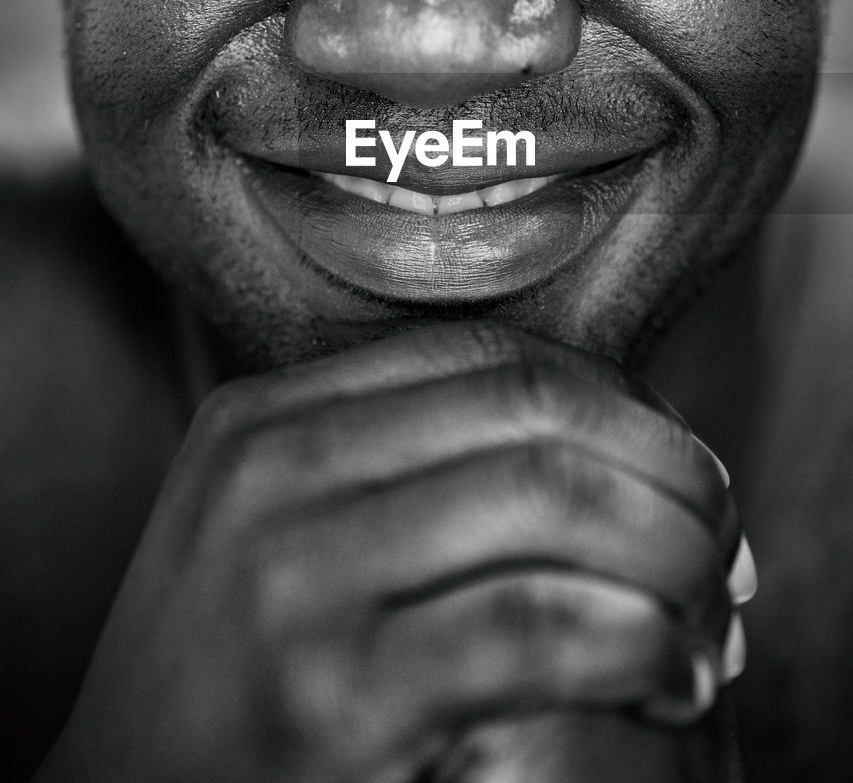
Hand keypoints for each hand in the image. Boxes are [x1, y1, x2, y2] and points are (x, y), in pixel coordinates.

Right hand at [35, 321, 744, 782]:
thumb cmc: (225, 675)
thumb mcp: (274, 529)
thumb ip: (400, 464)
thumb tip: (604, 444)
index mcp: (267, 420)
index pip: (485, 355)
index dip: (615, 400)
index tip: (678, 461)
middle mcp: (275, 474)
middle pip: (532, 409)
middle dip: (664, 465)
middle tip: (720, 534)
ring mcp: (296, 581)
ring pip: (551, 498)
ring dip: (672, 552)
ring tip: (711, 611)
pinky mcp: (335, 698)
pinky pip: (539, 627)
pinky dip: (641, 641)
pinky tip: (670, 675)